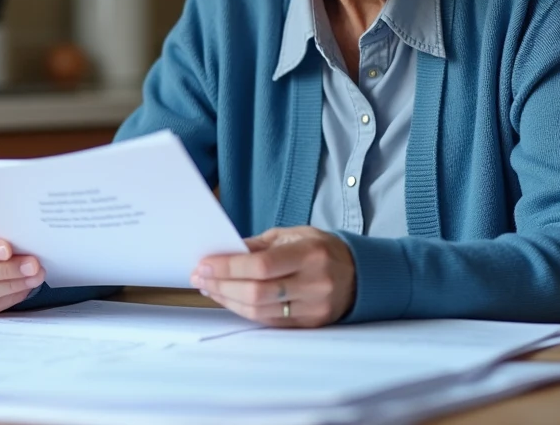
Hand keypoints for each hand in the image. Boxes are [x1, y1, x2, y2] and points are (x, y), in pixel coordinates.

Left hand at [190, 226, 355, 326]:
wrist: (360, 275)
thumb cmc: (322, 250)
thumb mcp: (294, 235)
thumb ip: (259, 245)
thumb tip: (224, 252)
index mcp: (310, 254)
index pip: (262, 265)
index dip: (228, 267)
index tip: (204, 265)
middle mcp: (314, 284)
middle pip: (257, 292)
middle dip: (221, 286)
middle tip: (200, 277)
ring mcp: (313, 308)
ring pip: (259, 311)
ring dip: (227, 300)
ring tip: (209, 288)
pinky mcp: (309, 324)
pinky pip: (268, 321)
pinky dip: (243, 310)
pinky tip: (229, 299)